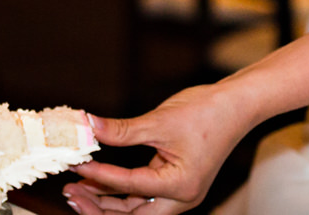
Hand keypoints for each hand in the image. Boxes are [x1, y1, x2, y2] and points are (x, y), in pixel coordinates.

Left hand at [63, 84, 252, 213]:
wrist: (237, 105)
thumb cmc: (207, 111)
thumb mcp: (160, 120)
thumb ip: (122, 130)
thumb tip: (88, 126)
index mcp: (181, 186)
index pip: (131, 186)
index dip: (100, 176)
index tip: (76, 165)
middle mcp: (181, 199)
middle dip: (99, 207)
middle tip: (71, 192)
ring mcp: (179, 195)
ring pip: (134, 210)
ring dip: (106, 201)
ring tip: (77, 188)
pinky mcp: (174, 186)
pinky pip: (141, 197)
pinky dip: (119, 191)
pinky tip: (97, 181)